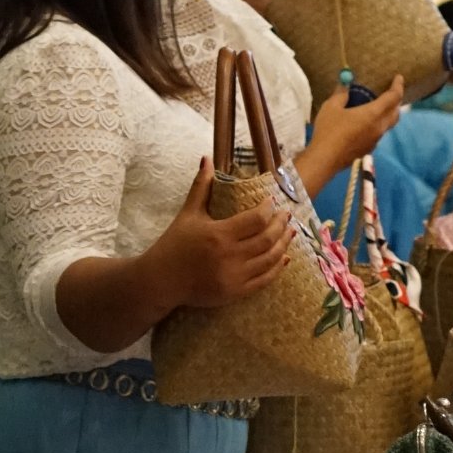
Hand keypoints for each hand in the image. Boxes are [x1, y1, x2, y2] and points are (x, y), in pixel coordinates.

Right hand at [156, 160, 290, 308]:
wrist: (161, 281)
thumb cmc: (174, 244)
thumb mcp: (188, 213)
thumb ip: (201, 186)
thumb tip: (207, 159)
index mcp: (218, 234)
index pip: (256, 219)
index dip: (268, 209)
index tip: (272, 201)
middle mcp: (229, 256)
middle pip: (268, 239)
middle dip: (281, 225)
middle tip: (287, 215)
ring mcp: (234, 277)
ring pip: (270, 260)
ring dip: (284, 245)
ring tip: (290, 232)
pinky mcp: (235, 293)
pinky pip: (264, 280)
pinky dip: (278, 268)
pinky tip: (285, 257)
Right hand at [296, 76, 404, 195]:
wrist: (325, 159)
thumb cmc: (329, 130)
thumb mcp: (331, 107)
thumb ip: (341, 94)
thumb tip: (345, 85)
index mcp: (373, 114)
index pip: (393, 98)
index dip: (398, 86)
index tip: (399, 77)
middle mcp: (379, 128)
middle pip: (396, 113)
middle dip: (396, 101)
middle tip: (391, 93)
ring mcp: (375, 141)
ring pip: (388, 125)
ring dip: (387, 114)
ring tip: (378, 108)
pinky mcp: (368, 150)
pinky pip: (378, 134)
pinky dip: (377, 125)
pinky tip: (365, 124)